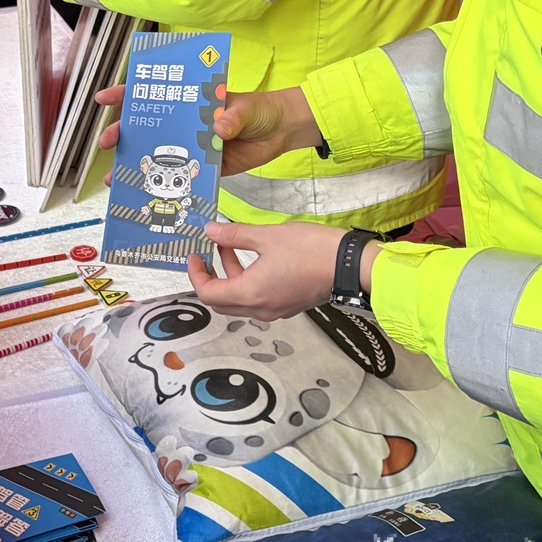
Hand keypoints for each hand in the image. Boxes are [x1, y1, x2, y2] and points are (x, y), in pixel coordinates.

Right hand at [95, 82, 320, 177]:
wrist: (283, 132)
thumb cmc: (263, 110)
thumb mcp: (248, 109)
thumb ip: (233, 117)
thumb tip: (218, 128)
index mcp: (193, 102)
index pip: (156, 95)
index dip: (128, 94)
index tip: (106, 99)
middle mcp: (188, 124)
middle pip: (149, 127)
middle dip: (124, 133)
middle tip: (108, 143)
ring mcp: (194, 146)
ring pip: (160, 155)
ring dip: (137, 165)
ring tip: (117, 176)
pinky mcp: (206, 167)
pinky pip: (182, 177)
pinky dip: (167, 186)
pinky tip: (150, 194)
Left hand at [187, 220, 366, 319]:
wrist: (348, 266)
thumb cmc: (311, 251)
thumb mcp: (267, 236)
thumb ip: (234, 235)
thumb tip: (211, 231)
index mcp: (250, 294)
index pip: (208, 294)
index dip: (195, 275)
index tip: (193, 256)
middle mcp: (260, 308)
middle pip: (221, 301)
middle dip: (210, 276)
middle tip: (205, 254)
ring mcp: (275, 309)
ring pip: (240, 299)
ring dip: (230, 275)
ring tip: (230, 245)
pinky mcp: (288, 304)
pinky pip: (258, 298)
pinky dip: (247, 280)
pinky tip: (253, 257)